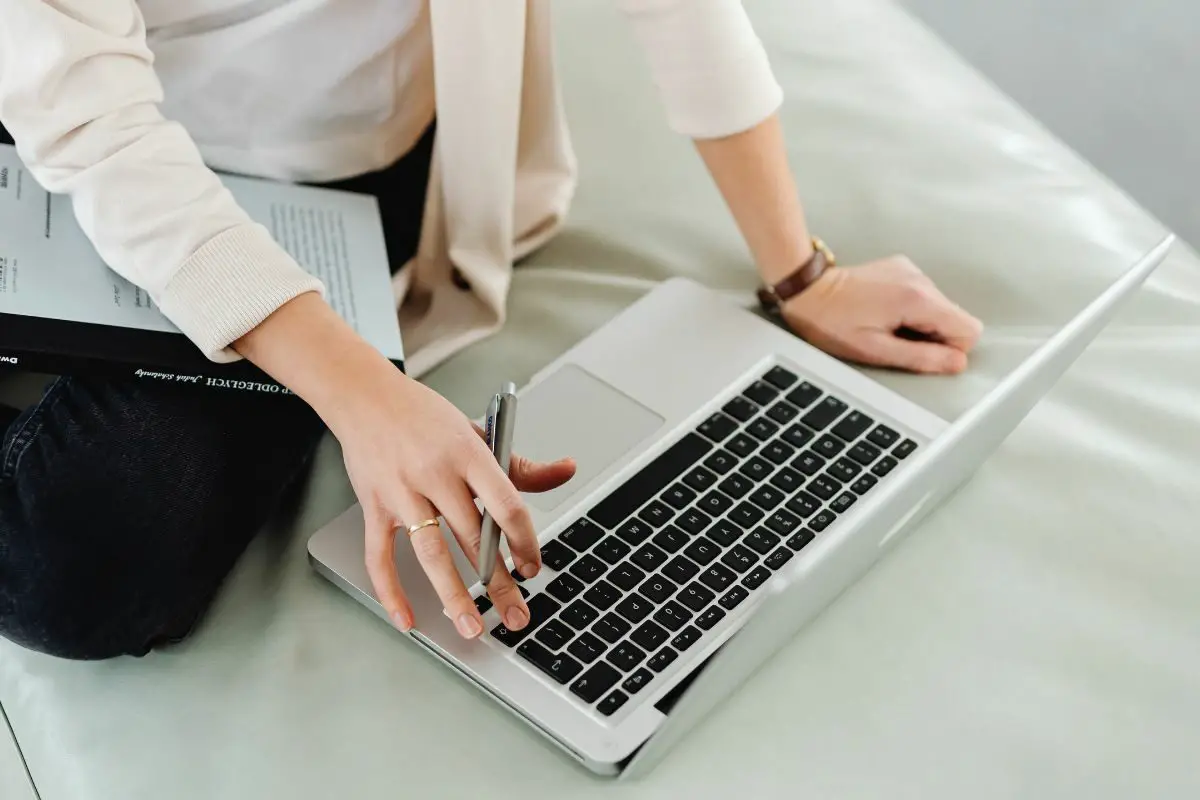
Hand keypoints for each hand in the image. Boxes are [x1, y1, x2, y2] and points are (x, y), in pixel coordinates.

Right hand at [233, 294, 575, 640]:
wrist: (364, 395)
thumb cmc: (424, 417)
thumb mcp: (477, 432)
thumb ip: (520, 463)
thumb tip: (567, 470)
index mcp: (468, 454)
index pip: (506, 505)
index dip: (524, 542)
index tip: (533, 568)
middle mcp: (435, 474)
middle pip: (473, 538)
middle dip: (498, 583)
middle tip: (517, 617)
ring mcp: (402, 492)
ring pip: (430, 553)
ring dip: (453, 596)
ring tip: (471, 627)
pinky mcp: (374, 506)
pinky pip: (379, 556)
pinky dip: (391, 591)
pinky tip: (407, 618)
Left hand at [780, 256, 982, 373]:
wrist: (809, 290)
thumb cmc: (833, 322)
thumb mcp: (876, 350)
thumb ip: (921, 358)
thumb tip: (956, 363)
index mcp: (918, 299)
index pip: (969, 330)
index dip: (949, 349)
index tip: (918, 351)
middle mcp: (921, 279)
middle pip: (955, 318)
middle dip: (933, 336)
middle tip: (896, 339)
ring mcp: (912, 270)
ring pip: (940, 308)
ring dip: (920, 323)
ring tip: (886, 325)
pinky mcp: (902, 268)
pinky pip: (923, 295)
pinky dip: (911, 309)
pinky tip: (884, 312)